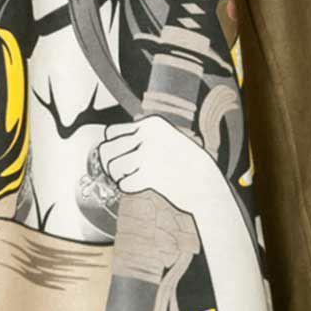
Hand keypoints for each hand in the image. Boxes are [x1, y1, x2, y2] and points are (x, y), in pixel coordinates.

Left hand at [100, 114, 219, 214]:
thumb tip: (104, 147)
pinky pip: (123, 184)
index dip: (112, 147)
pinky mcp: (150, 175)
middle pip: (105, 149)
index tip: (122, 157)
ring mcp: (149, 155)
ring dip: (117, 176)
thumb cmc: (183, 162)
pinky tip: (140, 185)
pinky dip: (128, 187)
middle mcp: (148, 135)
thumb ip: (138, 137)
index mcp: (151, 123)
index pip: (110, 131)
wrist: (206, 183)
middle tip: (120, 172)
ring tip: (131, 178)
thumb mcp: (164, 138)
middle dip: (109, 163)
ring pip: (111, 166)